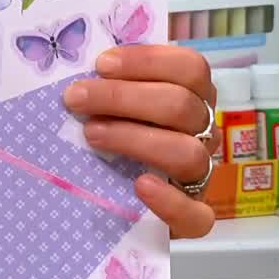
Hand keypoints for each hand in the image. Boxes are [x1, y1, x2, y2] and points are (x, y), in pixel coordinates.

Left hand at [63, 45, 218, 238]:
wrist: (117, 198)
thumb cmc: (113, 133)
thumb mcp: (113, 104)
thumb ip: (107, 85)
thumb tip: (75, 68)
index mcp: (191, 96)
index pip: (190, 68)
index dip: (148, 61)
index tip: (101, 64)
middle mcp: (202, 132)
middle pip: (180, 105)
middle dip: (122, 97)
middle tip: (75, 98)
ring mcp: (200, 175)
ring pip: (186, 152)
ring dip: (134, 138)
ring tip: (91, 134)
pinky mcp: (193, 217)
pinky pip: (197, 215)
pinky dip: (170, 201)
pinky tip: (140, 186)